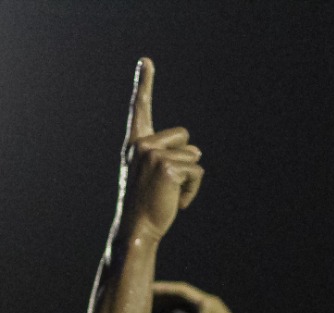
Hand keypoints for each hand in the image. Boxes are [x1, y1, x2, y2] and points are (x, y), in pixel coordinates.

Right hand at [117, 58, 203, 242]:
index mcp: (135, 145)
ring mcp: (153, 154)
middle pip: (184, 137)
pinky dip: (193, 190)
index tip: (146, 61)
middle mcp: (141, 144)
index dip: (143, 84)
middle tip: (166, 185)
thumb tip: (198, 154)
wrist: (137, 230)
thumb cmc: (146, 207)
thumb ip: (171, 158)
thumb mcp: (154, 177)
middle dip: (185, 160)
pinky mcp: (167, 166)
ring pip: (193, 156)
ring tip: (169, 196)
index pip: (140, 110)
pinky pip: (197, 172)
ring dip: (189, 179)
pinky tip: (177, 202)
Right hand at [152, 281, 255, 312]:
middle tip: (142, 296)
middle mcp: (207, 305)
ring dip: (166, 302)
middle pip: (180, 294)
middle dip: (162, 293)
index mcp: (208, 304)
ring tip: (149, 305)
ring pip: (182, 303)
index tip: (148, 289)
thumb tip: (201, 302)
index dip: (165, 288)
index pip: (182, 290)